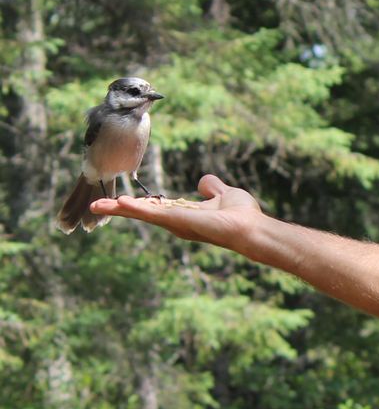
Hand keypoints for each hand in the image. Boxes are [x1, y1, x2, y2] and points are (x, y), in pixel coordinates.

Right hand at [90, 174, 262, 249]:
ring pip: (142, 214)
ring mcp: (176, 223)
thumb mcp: (224, 194)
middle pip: (142, 213)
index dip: (139, 205)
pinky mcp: (178, 221)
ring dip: (119, 209)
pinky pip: (152, 214)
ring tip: (97, 205)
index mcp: (184, 215)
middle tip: (97, 206)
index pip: (156, 208)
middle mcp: (177, 221)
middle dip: (119, 209)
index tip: (121, 201)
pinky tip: (118, 203)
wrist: (251, 227)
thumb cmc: (242, 215)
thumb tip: (203, 182)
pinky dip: (135, 209)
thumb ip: (212, 187)